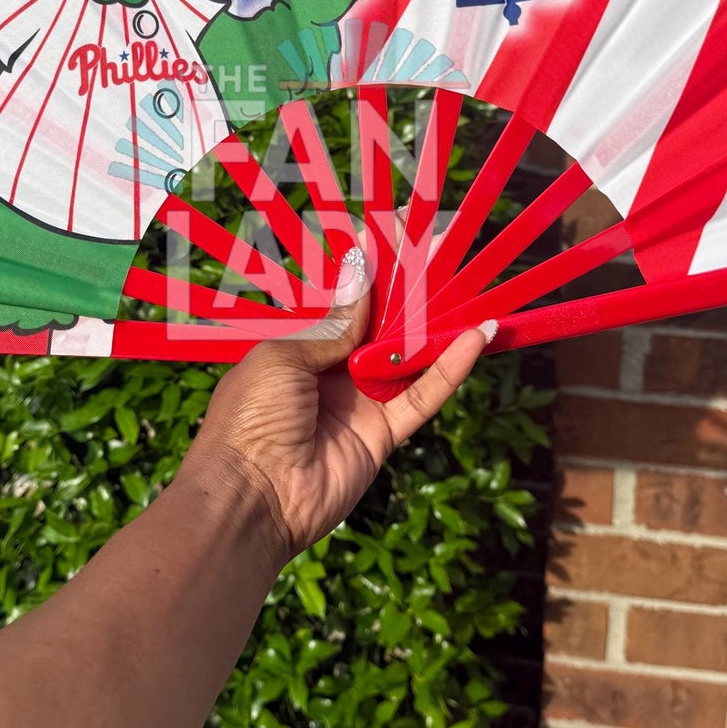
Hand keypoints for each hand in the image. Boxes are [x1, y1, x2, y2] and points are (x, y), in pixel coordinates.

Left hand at [191, 248, 492, 565]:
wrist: (250, 499)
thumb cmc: (249, 418)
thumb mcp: (284, 356)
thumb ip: (334, 323)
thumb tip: (361, 270)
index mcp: (297, 345)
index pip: (342, 297)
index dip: (370, 265)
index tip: (399, 228)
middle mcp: (332, 369)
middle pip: (383, 321)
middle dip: (413, 286)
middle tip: (449, 245)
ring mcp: (360, 401)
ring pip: (409, 354)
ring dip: (438, 322)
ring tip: (473, 281)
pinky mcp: (384, 434)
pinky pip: (423, 396)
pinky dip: (450, 368)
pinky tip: (477, 337)